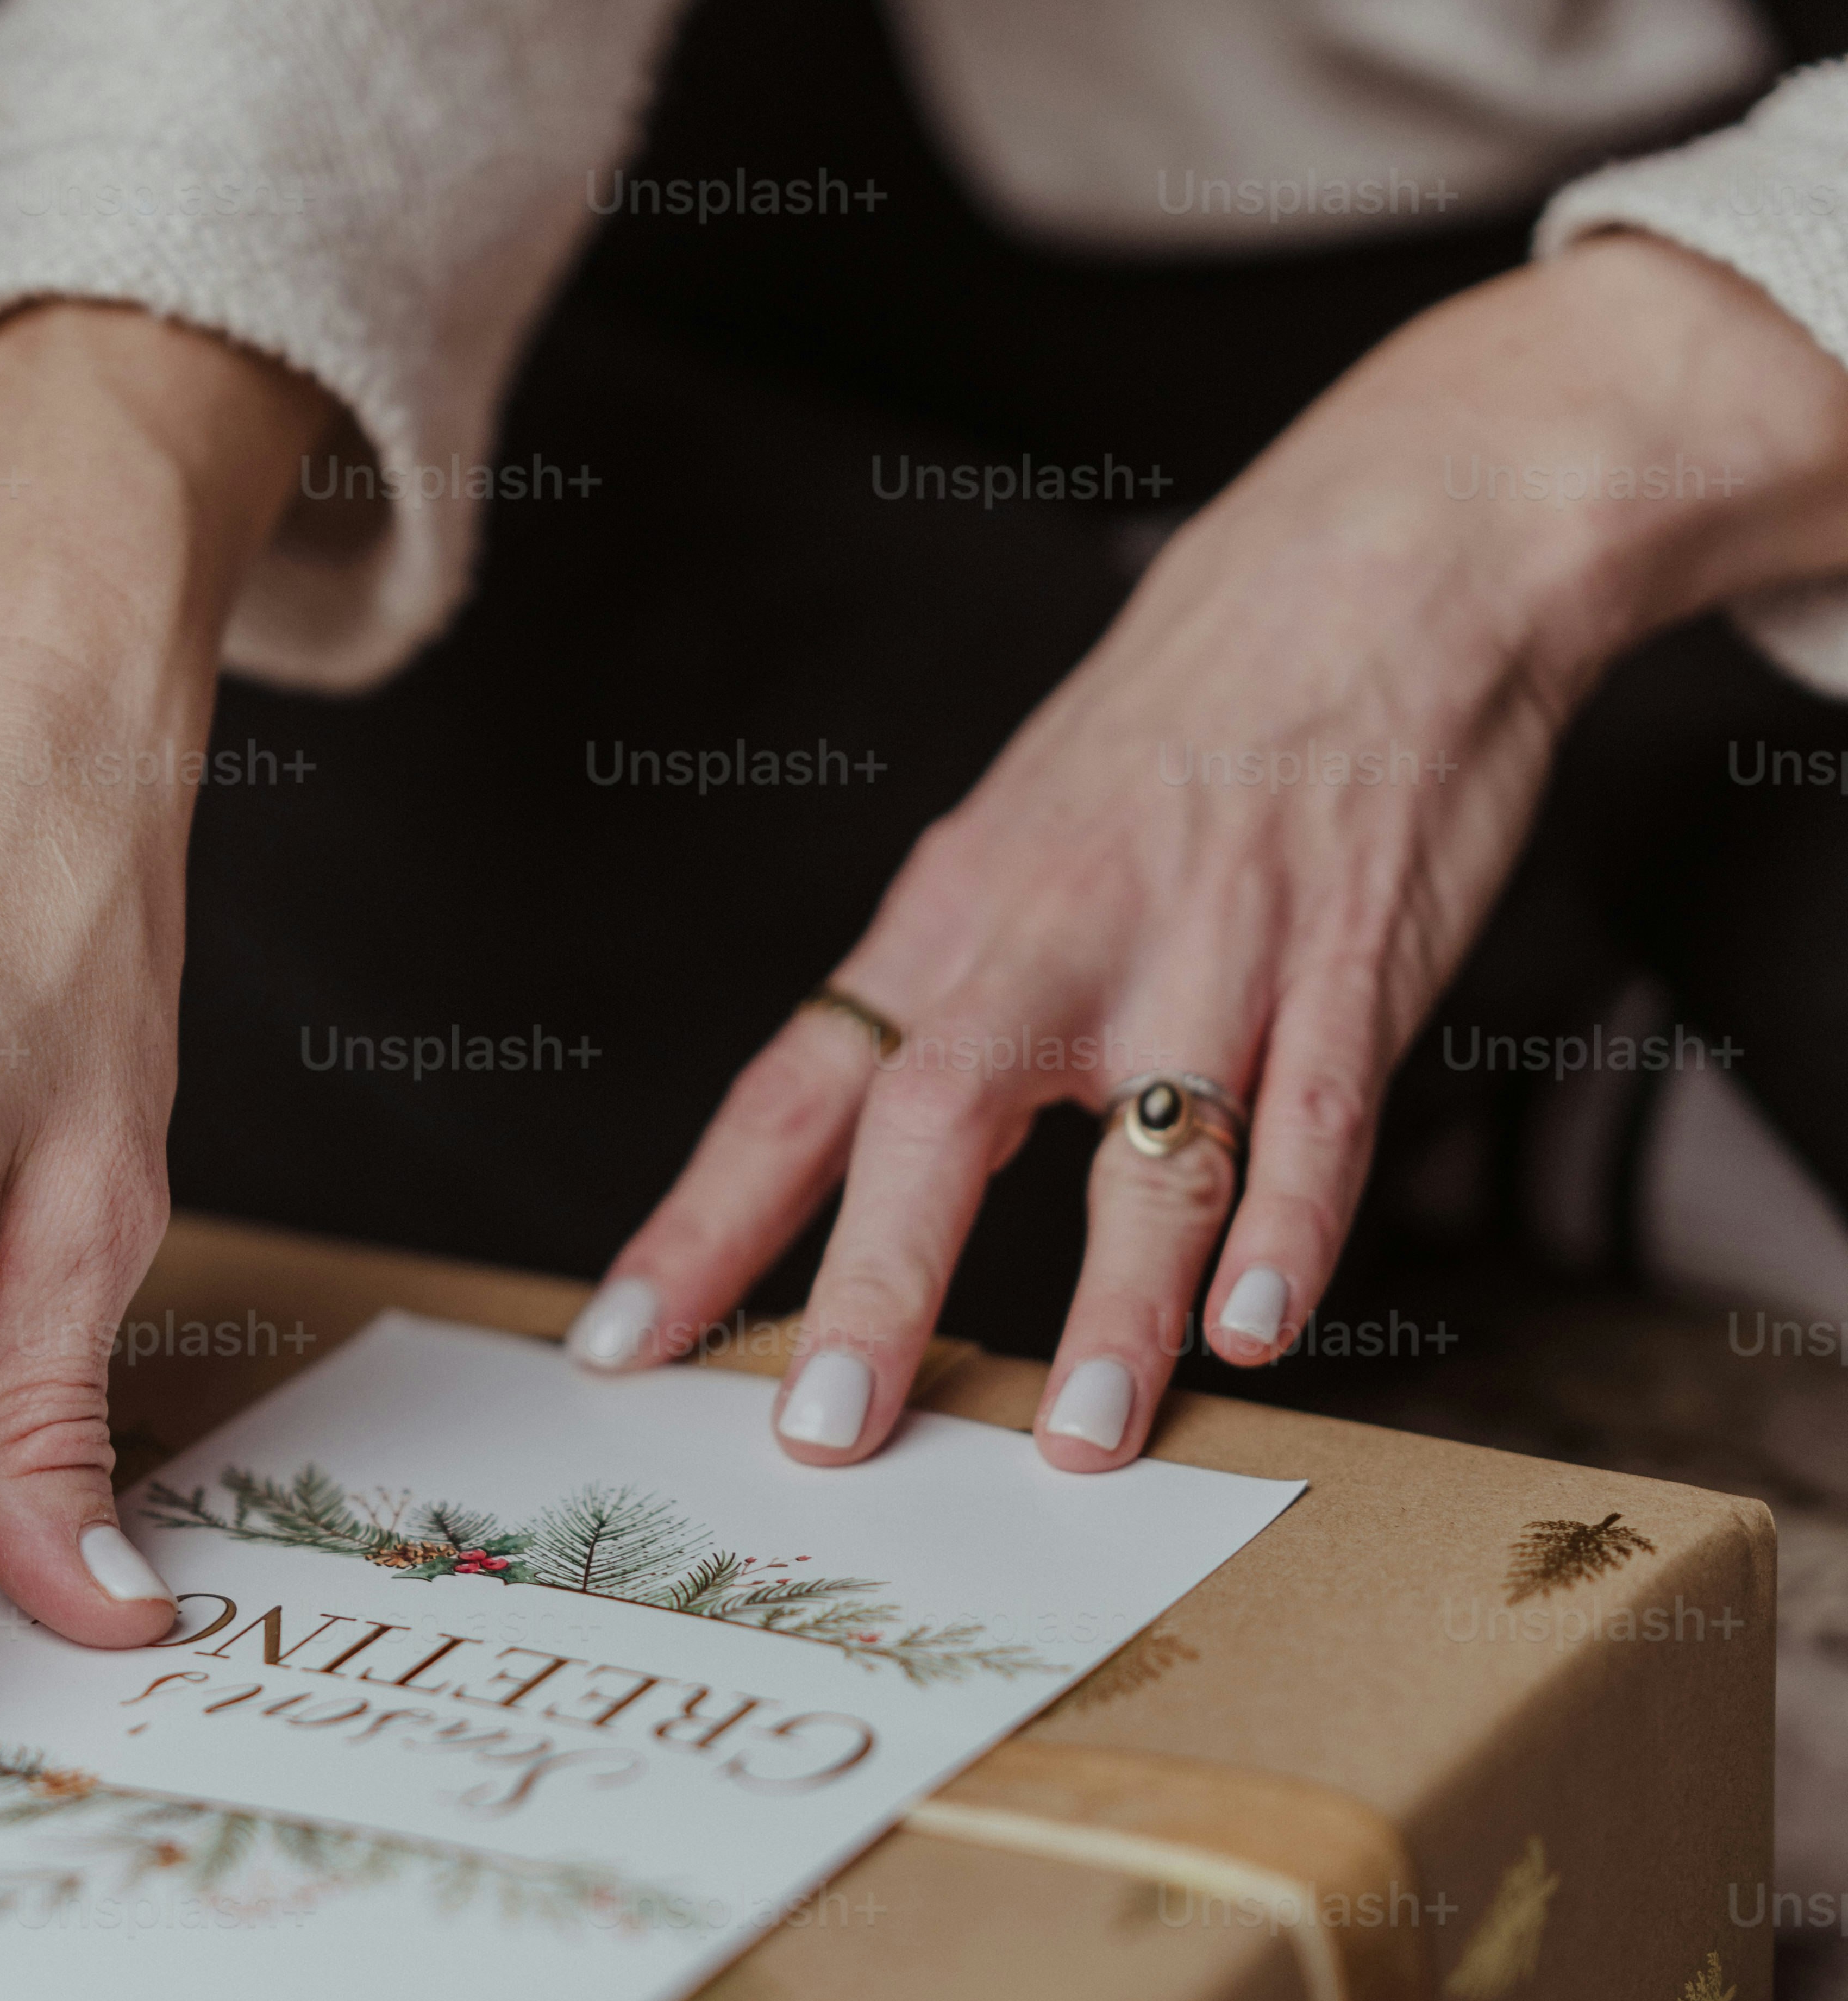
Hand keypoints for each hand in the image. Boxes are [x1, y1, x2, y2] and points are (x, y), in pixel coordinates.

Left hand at [566, 235, 1847, 1468]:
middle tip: (832, 1428)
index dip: (701, 1223)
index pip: (794, 1087)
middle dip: (876, 1284)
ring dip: (1115, 1308)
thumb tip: (864, 1149)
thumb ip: (953, 995)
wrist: (1383, 558)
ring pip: (1148, 1153)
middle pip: (935, 1120)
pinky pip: (1314, 1115)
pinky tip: (1258, 1330)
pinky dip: (1290, 1229)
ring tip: (1087, 1442)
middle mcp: (1061, 937)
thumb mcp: (1020, 838)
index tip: (617, 1346)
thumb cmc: (1185, 723)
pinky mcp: (1352, 960)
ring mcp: (1211, 951)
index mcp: (956, 915)